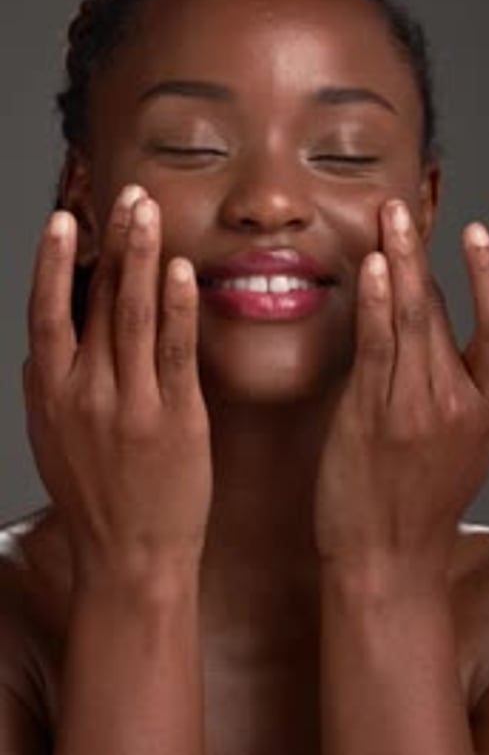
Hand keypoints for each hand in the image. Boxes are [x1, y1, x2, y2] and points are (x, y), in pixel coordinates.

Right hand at [22, 186, 212, 586]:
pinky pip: (173, 350)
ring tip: (149, 213)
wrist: (130, 557)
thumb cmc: (94, 497)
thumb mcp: (52, 441)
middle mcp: (85, 391)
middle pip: (94, 300)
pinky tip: (180, 271)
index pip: (48, 312)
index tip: (63, 220)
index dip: (54, 263)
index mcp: (51, 394)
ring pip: (131, 314)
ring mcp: (130, 403)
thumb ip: (47, 389)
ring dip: (140, 257)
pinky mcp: (174, 417)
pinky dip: (175, 307)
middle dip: (111, 242)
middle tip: (127, 196)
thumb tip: (40, 346)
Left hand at [314, 199, 488, 583]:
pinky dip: (382, 303)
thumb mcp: (457, 448)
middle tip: (409, 206)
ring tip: (389, 216)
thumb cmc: (414, 504)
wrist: (387, 563)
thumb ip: (452, 391)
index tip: (478, 236)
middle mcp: (462, 403)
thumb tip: (427, 335)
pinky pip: (381, 347)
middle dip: (428, 252)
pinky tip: (380, 267)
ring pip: (415, 318)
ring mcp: (420, 408)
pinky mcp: (376, 415)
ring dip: (402, 260)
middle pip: (449, 310)